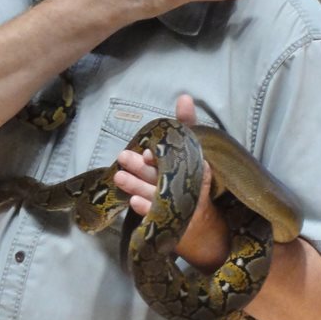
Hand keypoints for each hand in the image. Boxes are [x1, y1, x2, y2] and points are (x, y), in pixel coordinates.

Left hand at [112, 94, 231, 270]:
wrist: (201, 222)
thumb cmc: (189, 178)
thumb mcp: (189, 150)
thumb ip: (185, 124)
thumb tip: (184, 97)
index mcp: (190, 168)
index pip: (175, 161)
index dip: (159, 158)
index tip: (148, 152)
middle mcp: (183, 186)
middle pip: (160, 177)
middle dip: (142, 168)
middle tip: (124, 158)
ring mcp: (176, 206)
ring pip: (154, 194)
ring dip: (136, 186)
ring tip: (119, 177)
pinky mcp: (169, 221)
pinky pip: (155, 216)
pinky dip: (146, 209)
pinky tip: (133, 203)